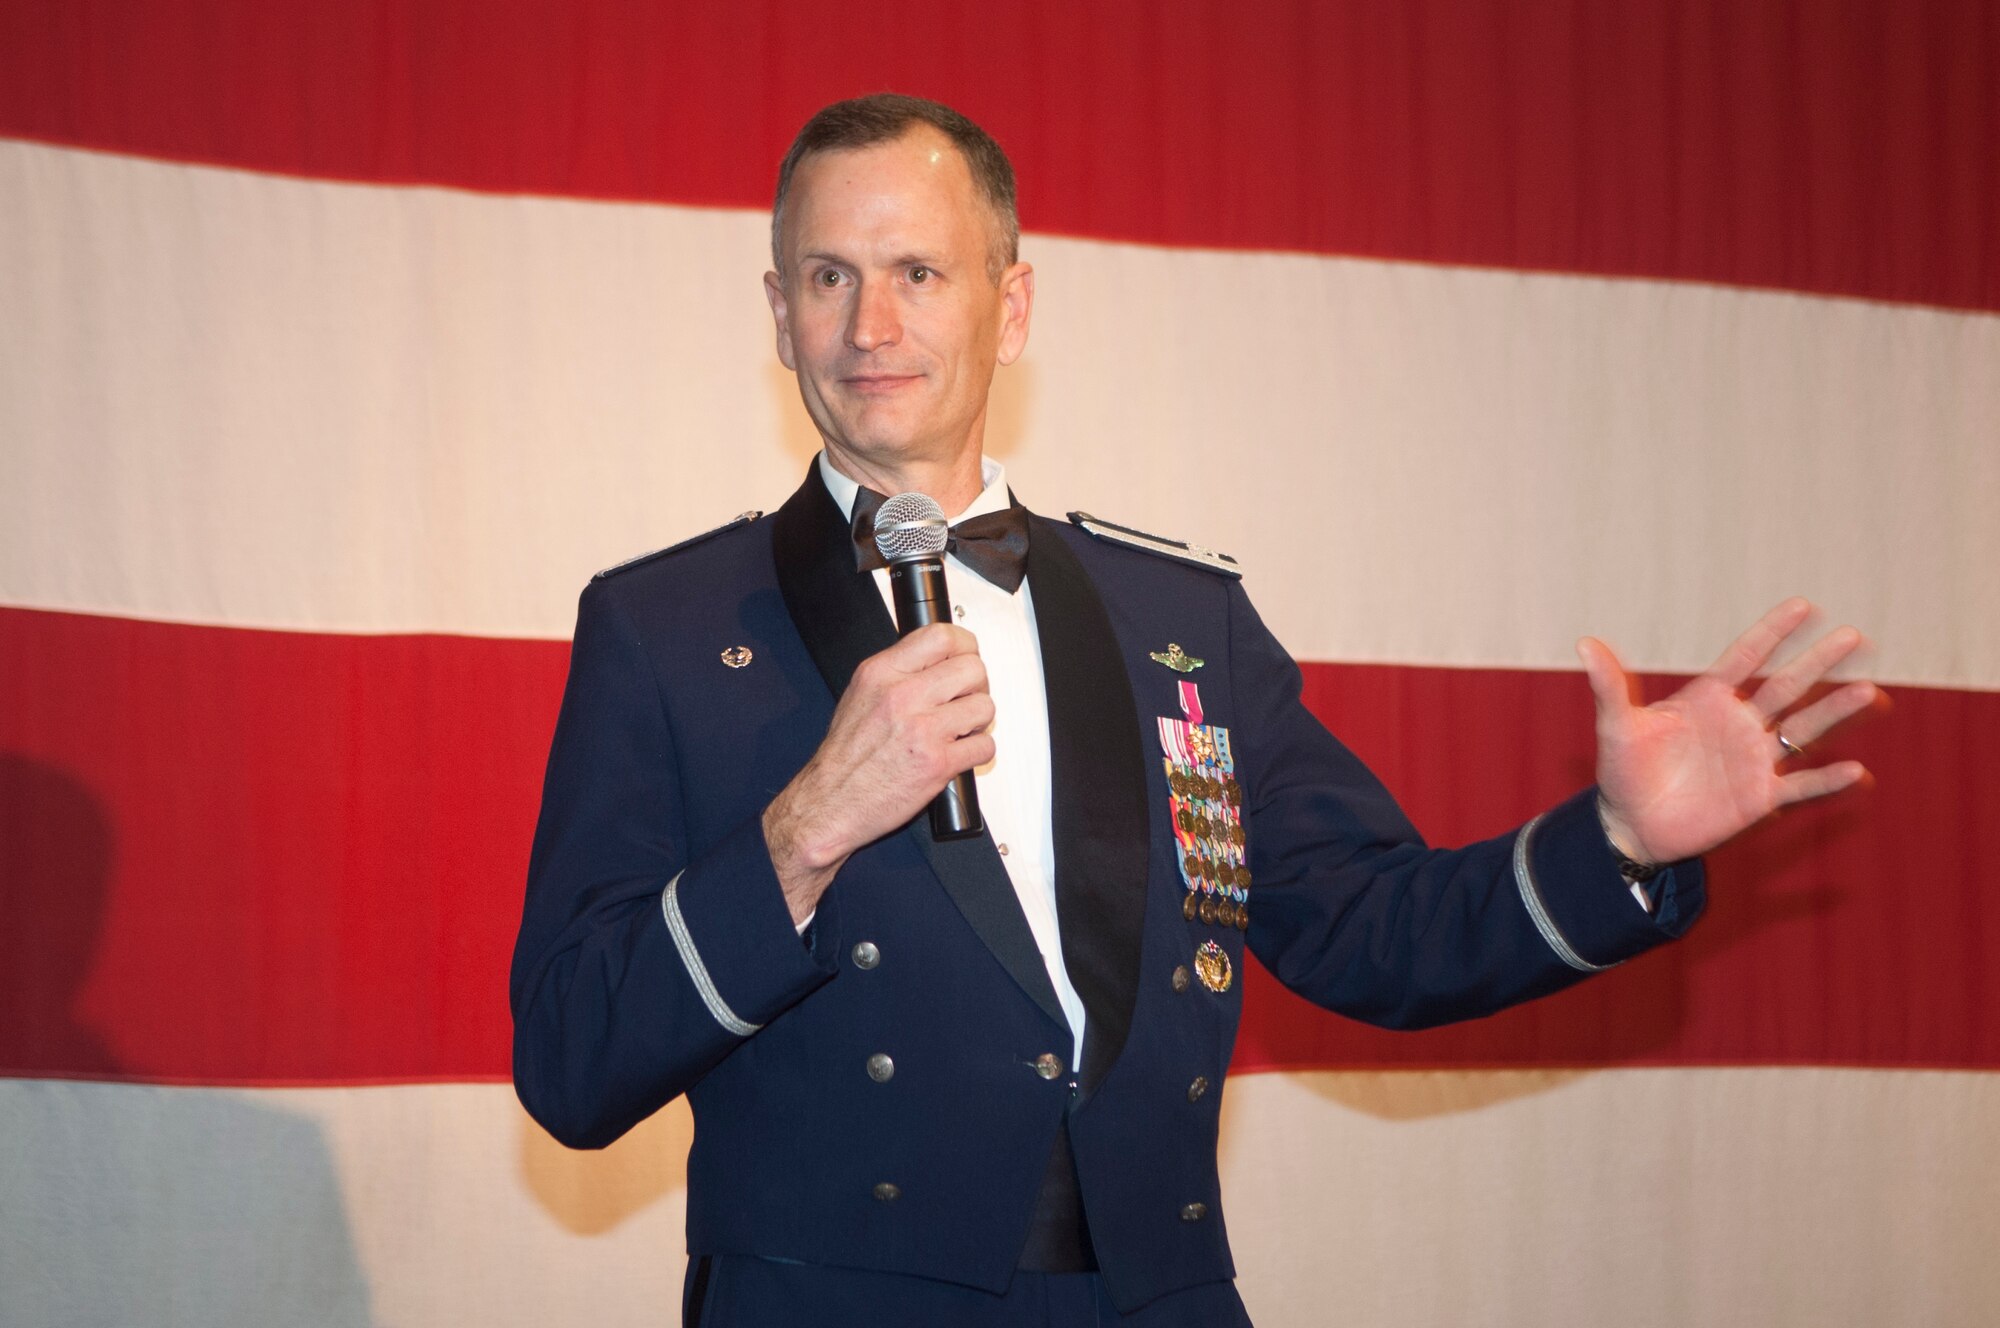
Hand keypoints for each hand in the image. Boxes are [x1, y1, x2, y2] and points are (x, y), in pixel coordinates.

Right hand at [763, 623, 995, 921]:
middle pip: (972, 668)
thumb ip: (898, 672)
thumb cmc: (845, 757)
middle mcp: (902, 696)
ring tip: (958, 730)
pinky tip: (958, 754)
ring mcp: (921, 729)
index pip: (941, 636)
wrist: (830, 802)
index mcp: (881, 673)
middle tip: (965, 700)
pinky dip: (977, 752)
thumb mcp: (861, 695)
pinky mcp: (937, 763)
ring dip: (978, 721)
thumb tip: (938, 659)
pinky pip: (984, 746)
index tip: (966, 657)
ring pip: (984, 706)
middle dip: (976, 686)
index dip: (964, 646)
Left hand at [1581, 598, 1879, 865]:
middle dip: (1818, 662)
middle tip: (1854, 636)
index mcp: (1707, 698)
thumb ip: (1609, 686)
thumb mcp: (1616, 728)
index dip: (1772, 632)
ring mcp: (1752, 759)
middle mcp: (1738, 722)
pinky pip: (1800, 788)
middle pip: (1786, 686)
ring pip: (1802, 729)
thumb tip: (1585, 642)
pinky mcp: (1758, 797)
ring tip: (1870, 692)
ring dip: (1834, 712)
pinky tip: (1856, 771)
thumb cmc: (1623, 772)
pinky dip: (1826, 781)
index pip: (1746, 657)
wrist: (1630, 826)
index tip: (1803, 606)